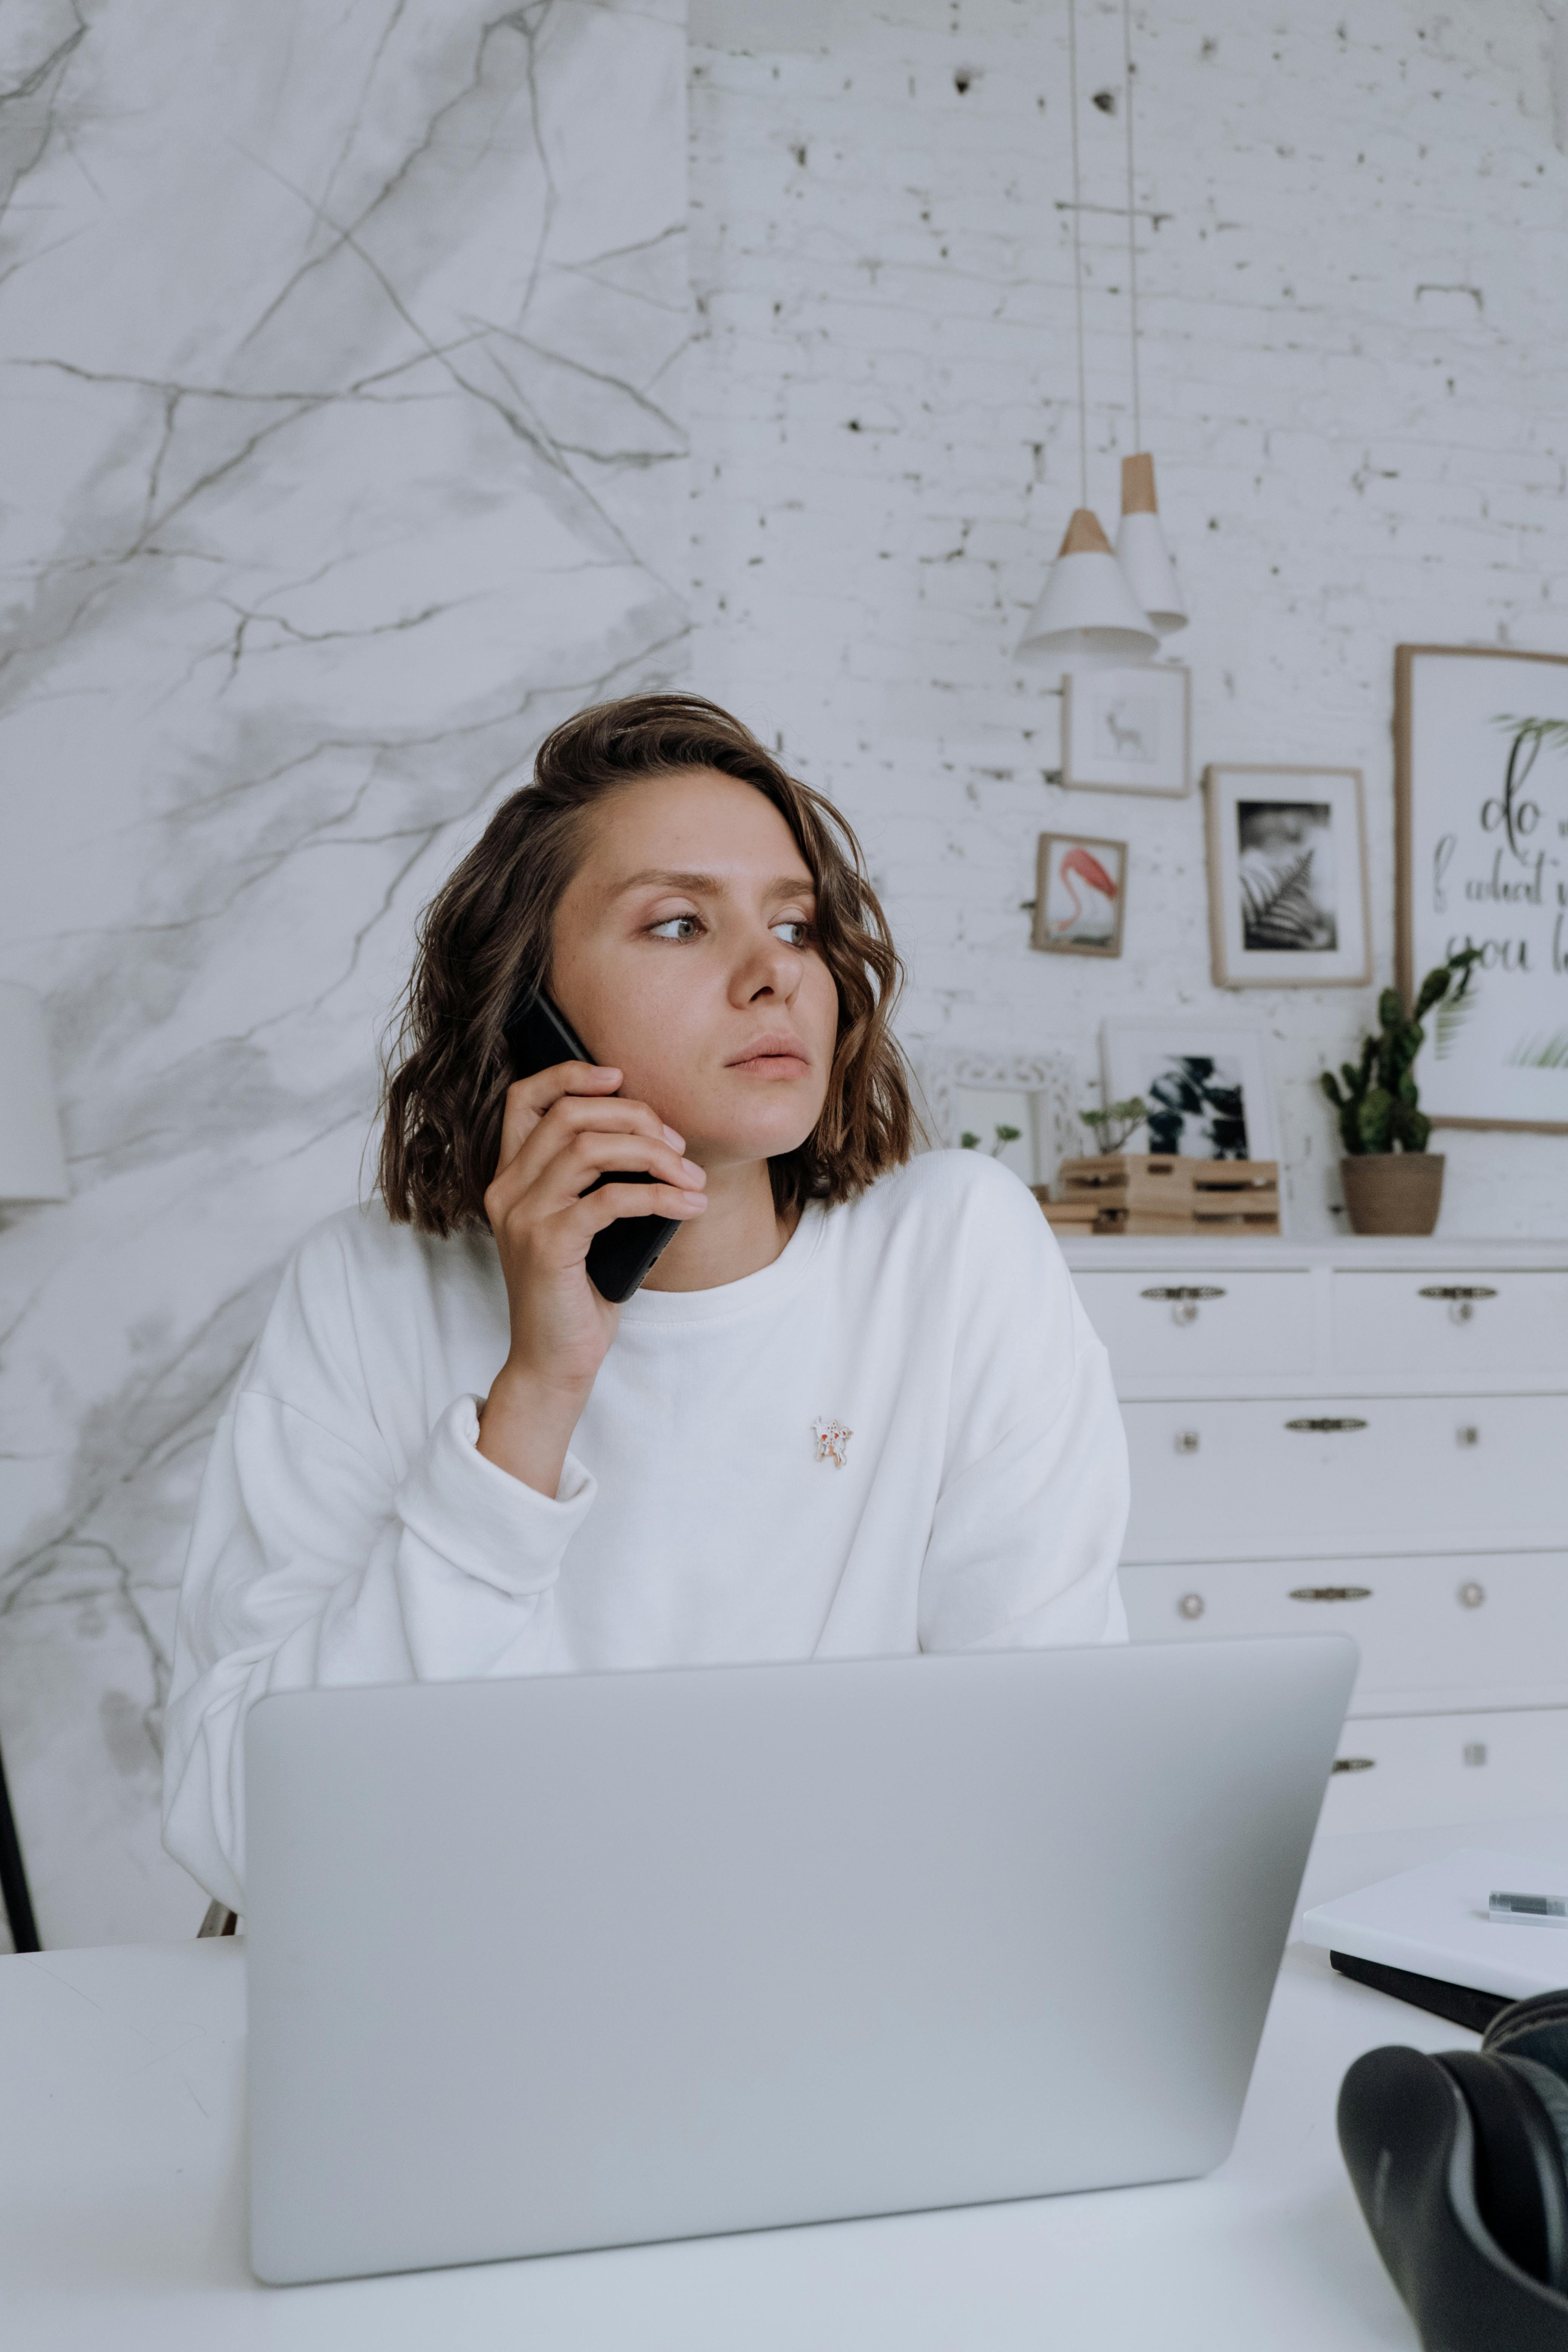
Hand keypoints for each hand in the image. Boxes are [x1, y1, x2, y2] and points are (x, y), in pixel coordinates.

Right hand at [476, 1062, 706, 1495]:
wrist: (555, 1359)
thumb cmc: (578, 1289)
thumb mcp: (583, 1222)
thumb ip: (596, 1178)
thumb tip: (654, 1134)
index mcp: (511, 1177)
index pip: (523, 1098)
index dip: (570, 1075)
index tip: (619, 1077)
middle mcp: (507, 1189)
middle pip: (571, 1115)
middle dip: (635, 1118)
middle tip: (679, 1147)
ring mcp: (523, 1216)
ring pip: (589, 1149)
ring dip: (654, 1155)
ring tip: (691, 1179)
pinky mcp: (548, 1244)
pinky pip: (610, 1198)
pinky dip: (659, 1196)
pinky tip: (688, 1206)